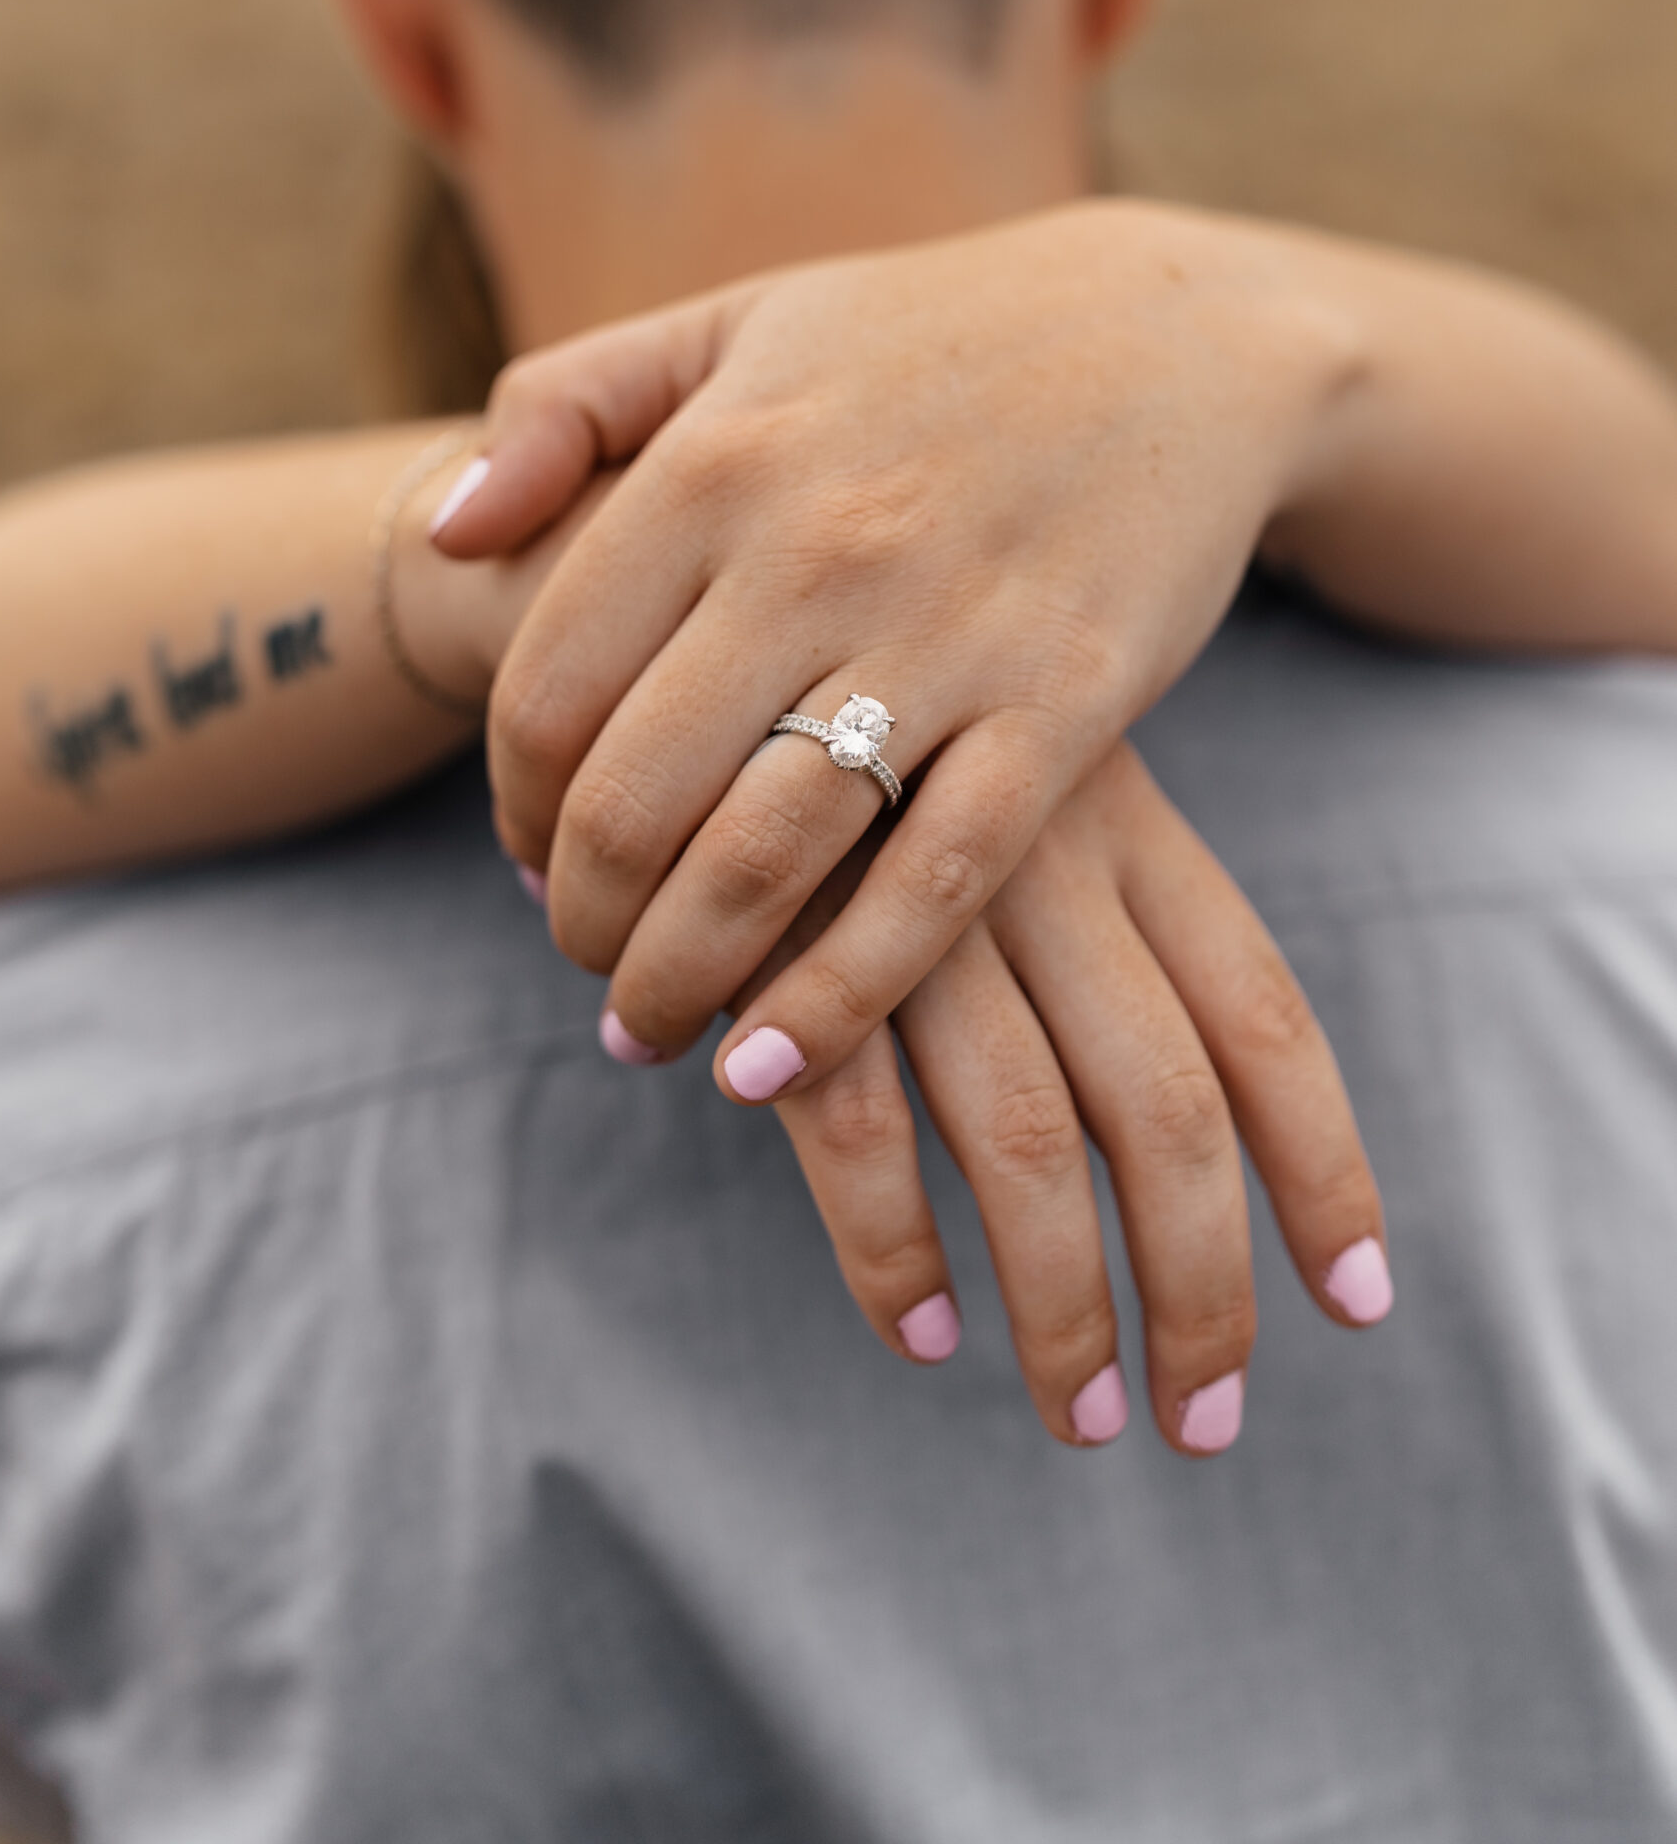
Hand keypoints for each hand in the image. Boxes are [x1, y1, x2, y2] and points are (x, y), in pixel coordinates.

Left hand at [433, 199, 1360, 1096]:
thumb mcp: (729, 322)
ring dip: (679, 979)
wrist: (1172, 332)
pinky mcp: (1065, 704)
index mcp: (715, 460)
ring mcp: (946, 632)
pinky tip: (770, 1067)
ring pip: (764, 861)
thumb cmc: (924, 338)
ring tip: (654, 1029)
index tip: (527, 850)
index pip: (546, 687)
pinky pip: (932, 886)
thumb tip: (444, 530)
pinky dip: (835, 999)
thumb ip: (565, 407)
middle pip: (633, 799)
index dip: (510, 801)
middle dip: (581, 918)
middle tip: (584, 958)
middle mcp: (814, 548)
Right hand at [690, 742, 1390, 1451]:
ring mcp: (911, 906)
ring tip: (1086, 1415)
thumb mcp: (1021, 774)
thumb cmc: (874, 729)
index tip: (1360, 1301)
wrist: (679, 616)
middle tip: (1205, 1422)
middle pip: (1166, 1108)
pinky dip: (896, 1251)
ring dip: (1063, 1306)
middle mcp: (1039, 864)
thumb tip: (1196, 1121)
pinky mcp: (782, 948)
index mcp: (1121, 824)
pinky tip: (926, 1335)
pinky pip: (854, 1132)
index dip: (1323, 1167)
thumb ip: (1103, 909)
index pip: (1263, 1013)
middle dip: (1202, 1287)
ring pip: (1027, 1139)